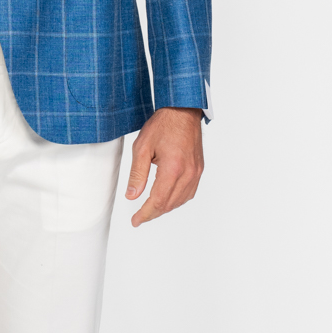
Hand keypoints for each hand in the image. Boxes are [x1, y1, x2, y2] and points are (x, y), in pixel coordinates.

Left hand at [125, 108, 203, 226]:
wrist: (183, 111)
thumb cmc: (163, 125)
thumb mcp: (142, 147)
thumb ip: (137, 174)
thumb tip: (132, 196)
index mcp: (173, 168)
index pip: (158, 201)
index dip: (145, 214)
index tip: (135, 221)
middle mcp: (188, 173)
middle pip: (169, 204)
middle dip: (153, 213)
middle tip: (139, 217)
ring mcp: (196, 172)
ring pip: (180, 201)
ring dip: (165, 208)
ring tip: (150, 210)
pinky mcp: (199, 169)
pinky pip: (189, 193)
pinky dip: (177, 200)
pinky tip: (167, 199)